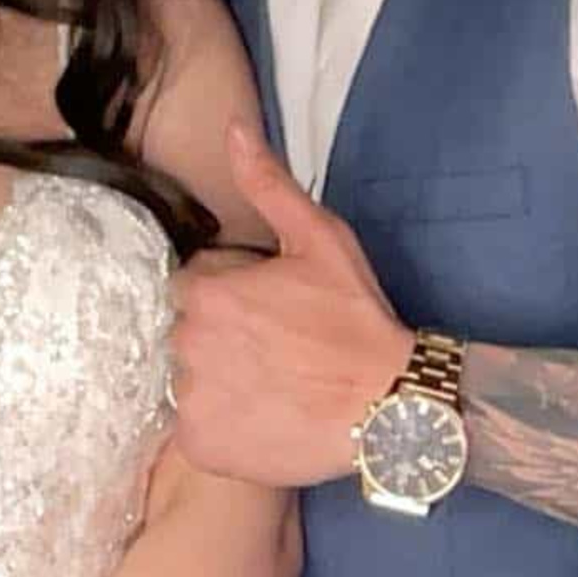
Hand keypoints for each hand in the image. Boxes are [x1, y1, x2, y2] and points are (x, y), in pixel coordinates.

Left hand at [169, 121, 412, 486]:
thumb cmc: (357, 321)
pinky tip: (264, 420)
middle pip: (188, 338)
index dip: (233, 300)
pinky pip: (196, 432)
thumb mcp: (319, 239)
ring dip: (222, 385)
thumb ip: (267, 184)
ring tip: (274, 389)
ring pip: (191, 385)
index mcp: (206, 295)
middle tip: (278, 354)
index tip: (270, 317)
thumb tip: (233, 130)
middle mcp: (188, 347)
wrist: (390, 406)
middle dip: (223, 342)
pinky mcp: (203, 447)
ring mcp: (193, 401)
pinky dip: (222, 430)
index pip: (192, 291)